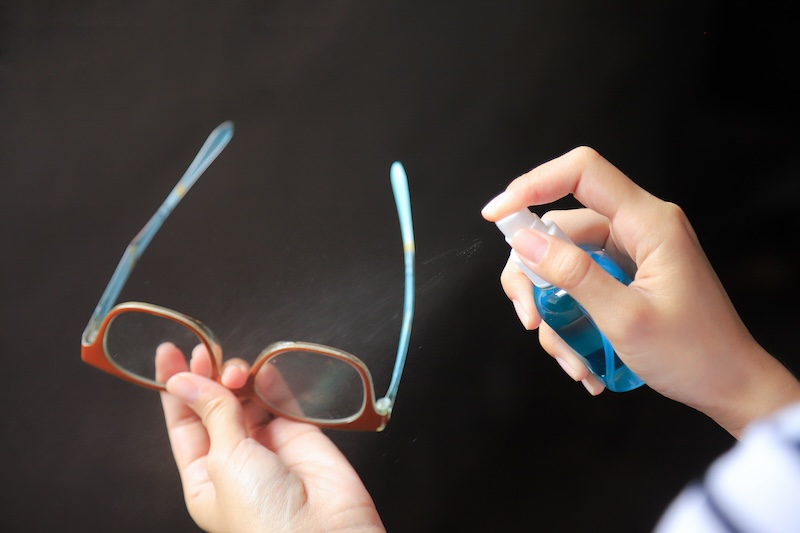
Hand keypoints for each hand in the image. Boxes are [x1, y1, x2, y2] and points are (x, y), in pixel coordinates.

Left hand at [156, 343, 384, 532]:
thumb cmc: (265, 518)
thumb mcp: (224, 460)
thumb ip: (212, 412)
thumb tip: (185, 381)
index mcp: (206, 476)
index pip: (183, 423)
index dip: (175, 388)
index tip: (169, 354)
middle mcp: (236, 459)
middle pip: (214, 405)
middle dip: (207, 376)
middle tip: (205, 353)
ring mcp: (269, 445)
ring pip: (247, 398)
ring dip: (238, 378)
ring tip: (236, 373)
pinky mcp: (301, 433)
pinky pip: (282, 399)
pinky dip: (272, 381)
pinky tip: (263, 371)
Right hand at [481, 146, 799, 436]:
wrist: (729, 386)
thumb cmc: (693, 354)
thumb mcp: (625, 318)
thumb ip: (572, 274)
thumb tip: (523, 240)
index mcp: (649, 223)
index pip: (581, 173)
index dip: (532, 184)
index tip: (496, 216)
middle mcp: (638, 228)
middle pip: (560, 227)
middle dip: (533, 276)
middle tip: (528, 318)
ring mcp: (630, 253)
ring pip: (562, 262)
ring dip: (551, 310)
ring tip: (568, 358)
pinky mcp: (624, 276)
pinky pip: (578, 284)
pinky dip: (568, 319)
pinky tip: (579, 359)